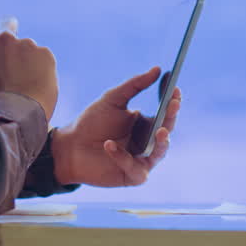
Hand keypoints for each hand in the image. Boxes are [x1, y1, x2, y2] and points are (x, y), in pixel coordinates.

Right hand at [0, 32, 57, 121]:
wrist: (15, 119)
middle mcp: (5, 38)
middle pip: (6, 44)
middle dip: (6, 57)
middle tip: (7, 78)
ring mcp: (28, 45)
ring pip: (26, 52)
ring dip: (24, 64)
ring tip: (22, 87)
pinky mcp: (46, 55)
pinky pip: (43, 61)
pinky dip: (40, 71)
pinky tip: (35, 86)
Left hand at [50, 67, 180, 186]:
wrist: (69, 147)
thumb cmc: (91, 122)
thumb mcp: (112, 99)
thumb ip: (134, 85)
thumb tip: (158, 69)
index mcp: (146, 124)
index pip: (166, 113)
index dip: (172, 102)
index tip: (175, 89)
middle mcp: (148, 143)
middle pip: (166, 131)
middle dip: (172, 118)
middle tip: (173, 105)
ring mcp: (142, 160)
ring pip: (159, 152)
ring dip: (161, 142)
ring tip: (160, 130)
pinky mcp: (131, 176)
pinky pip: (135, 168)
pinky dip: (122, 156)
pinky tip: (109, 145)